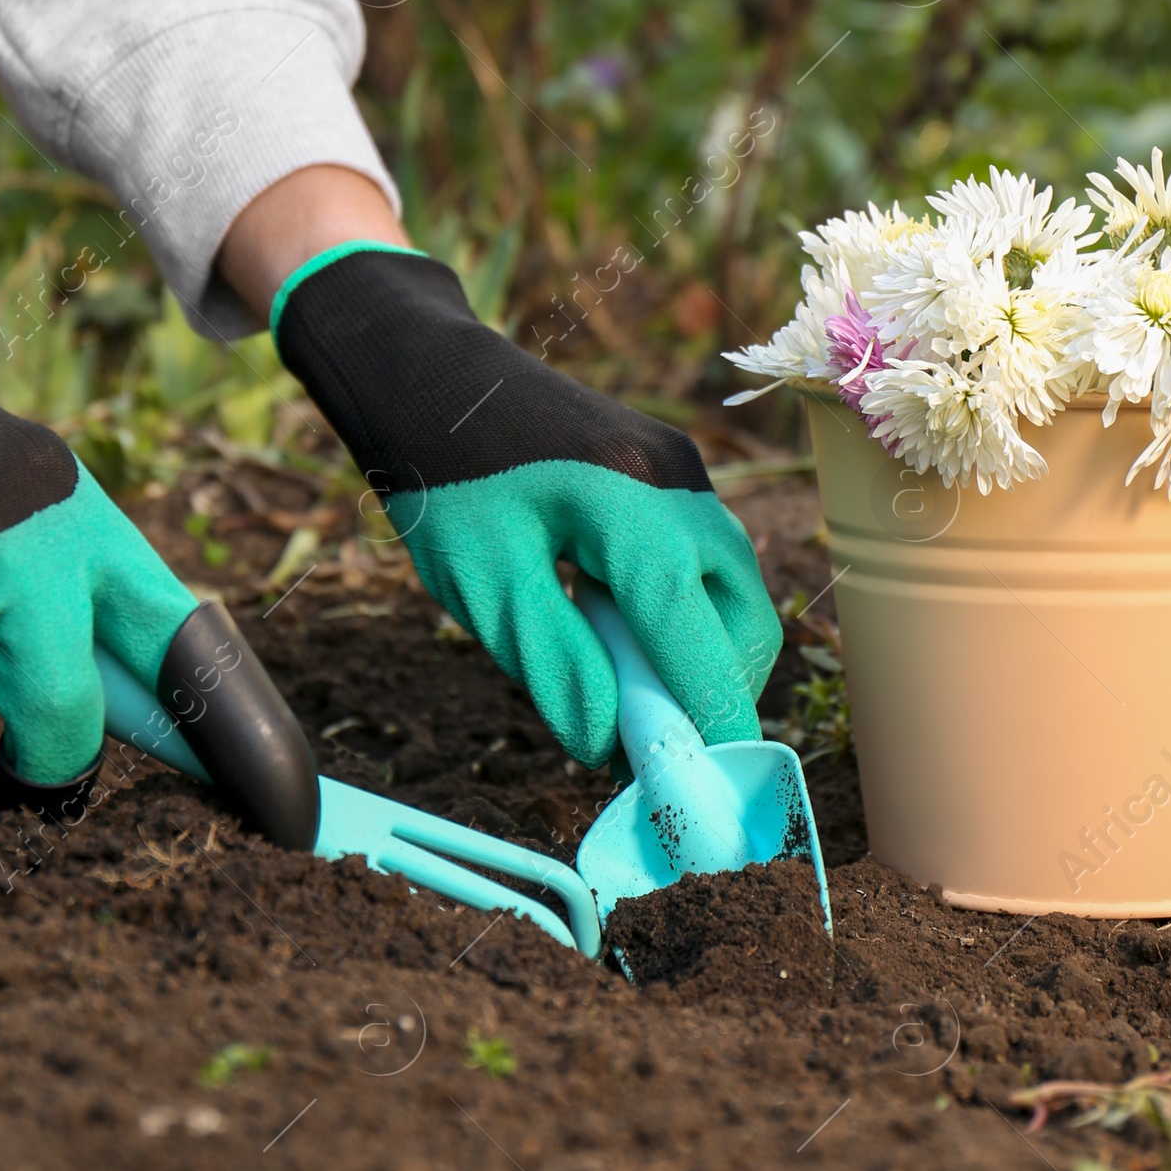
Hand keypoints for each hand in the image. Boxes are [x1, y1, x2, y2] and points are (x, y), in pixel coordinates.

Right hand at [0, 324, 199, 806]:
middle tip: (28, 778)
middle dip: (43, 765)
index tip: (281, 802)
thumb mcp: (21, 495)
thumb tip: (147, 711)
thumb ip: (73, 588)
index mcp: (76, 514)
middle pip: (57, 718)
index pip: (176, 639)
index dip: (226, 731)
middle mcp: (16, 542)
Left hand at [271, 245, 780, 766]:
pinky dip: (684, 614)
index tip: (712, 800)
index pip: (700, 638)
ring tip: (631, 696)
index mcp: (630, 506)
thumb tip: (614, 747)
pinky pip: (706, 560)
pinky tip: (618, 632)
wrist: (427, 370)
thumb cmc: (440, 476)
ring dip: (701, 655)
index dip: (713, 724)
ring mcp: (684, 470)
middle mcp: (678, 484)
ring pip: (732, 591)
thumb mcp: (481, 584)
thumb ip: (555, 665)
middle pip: (743, 620)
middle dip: (717, 694)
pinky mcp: (673, 469)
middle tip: (658, 753)